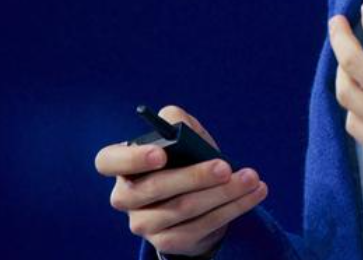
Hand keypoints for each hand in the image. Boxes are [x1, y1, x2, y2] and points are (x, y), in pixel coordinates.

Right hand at [94, 105, 268, 256]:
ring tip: (251, 178)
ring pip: (182, 209)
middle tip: (225, 166)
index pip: (108, 161)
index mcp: (122, 166)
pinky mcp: (168, 242)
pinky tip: (254, 193)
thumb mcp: (183, 139)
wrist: (199, 200)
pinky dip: (232, 209)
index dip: (131, 158)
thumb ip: (177, 123)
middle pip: (153, 189)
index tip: (161, 153)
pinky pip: (201, 226)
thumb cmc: (185, 161)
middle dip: (194, 176)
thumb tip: (175, 120)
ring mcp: (144, 224)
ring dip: (222, 193)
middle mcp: (126, 197)